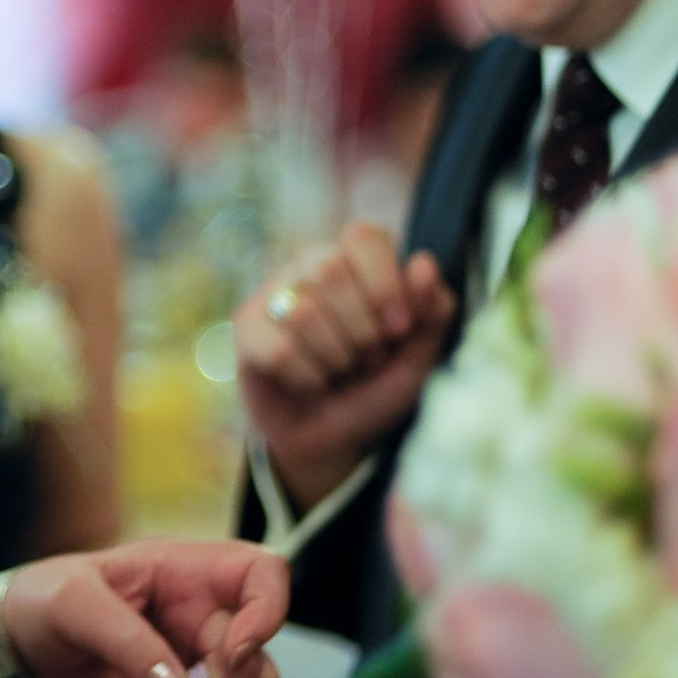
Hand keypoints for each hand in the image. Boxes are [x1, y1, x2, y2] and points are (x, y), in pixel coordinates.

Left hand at [0, 540, 288, 677]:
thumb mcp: (72, 604)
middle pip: (261, 649)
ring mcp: (205, 654)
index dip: (267, 613)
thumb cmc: (44, 603)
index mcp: (187, 570)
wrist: (25, 653)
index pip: (264, 572)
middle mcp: (208, 609)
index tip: (232, 653)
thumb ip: (124, 639)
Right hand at [235, 223, 454, 510]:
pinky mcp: (246, 326)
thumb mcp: (418, 356)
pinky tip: (309, 382)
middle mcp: (312, 265)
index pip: (365, 236)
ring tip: (338, 371)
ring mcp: (274, 292)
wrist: (334, 441)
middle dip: (360, 330)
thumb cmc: (376, 389)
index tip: (398, 328)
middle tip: (367, 358)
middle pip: (330, 269)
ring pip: (303, 312)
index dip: (384, 282)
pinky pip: (277, 349)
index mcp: (358, 261)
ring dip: (334, 359)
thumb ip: (432, 311)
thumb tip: (424, 263)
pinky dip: (306, 378)